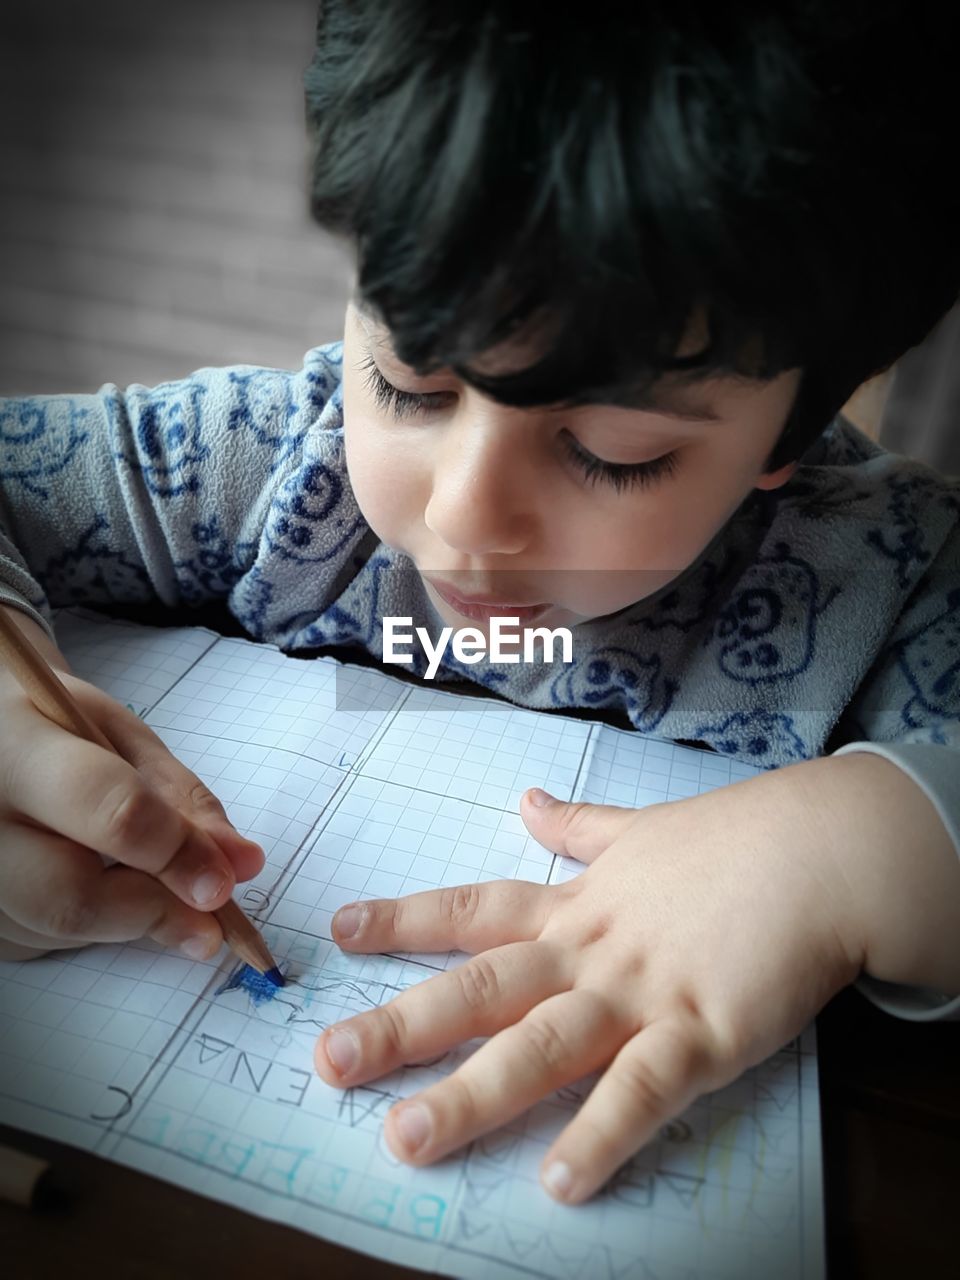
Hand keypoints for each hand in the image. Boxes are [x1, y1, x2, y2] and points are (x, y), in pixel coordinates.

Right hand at [0, 614, 263, 960]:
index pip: (110, 811)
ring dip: (126, 921)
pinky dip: (89, 927)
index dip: (176, 852)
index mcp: (18, 748)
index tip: (224, 882)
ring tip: (143, 877)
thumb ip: (179, 796)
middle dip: (156, 914)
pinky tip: (90, 881)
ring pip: (60, 930)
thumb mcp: (119, 733)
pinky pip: (40, 943)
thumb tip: (240, 863)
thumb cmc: (53, 722)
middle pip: (72, 897)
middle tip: (210, 926)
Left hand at [314, 775, 864, 1201]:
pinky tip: (559, 1180)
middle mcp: (592, 950)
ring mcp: (643, 991)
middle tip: (330, 1060)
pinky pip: (645, 1089)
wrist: (823, 851)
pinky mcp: (704, 1031)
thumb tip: (526, 799)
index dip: (404, 920)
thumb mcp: (642, 829)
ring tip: (408, 1137)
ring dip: (473, 1093)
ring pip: (543, 1044)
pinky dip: (602, 1132)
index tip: (340, 930)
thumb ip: (579, 827)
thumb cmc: (734, 840)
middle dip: (404, 1024)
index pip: (475, 909)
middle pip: (484, 986)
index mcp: (578, 905)